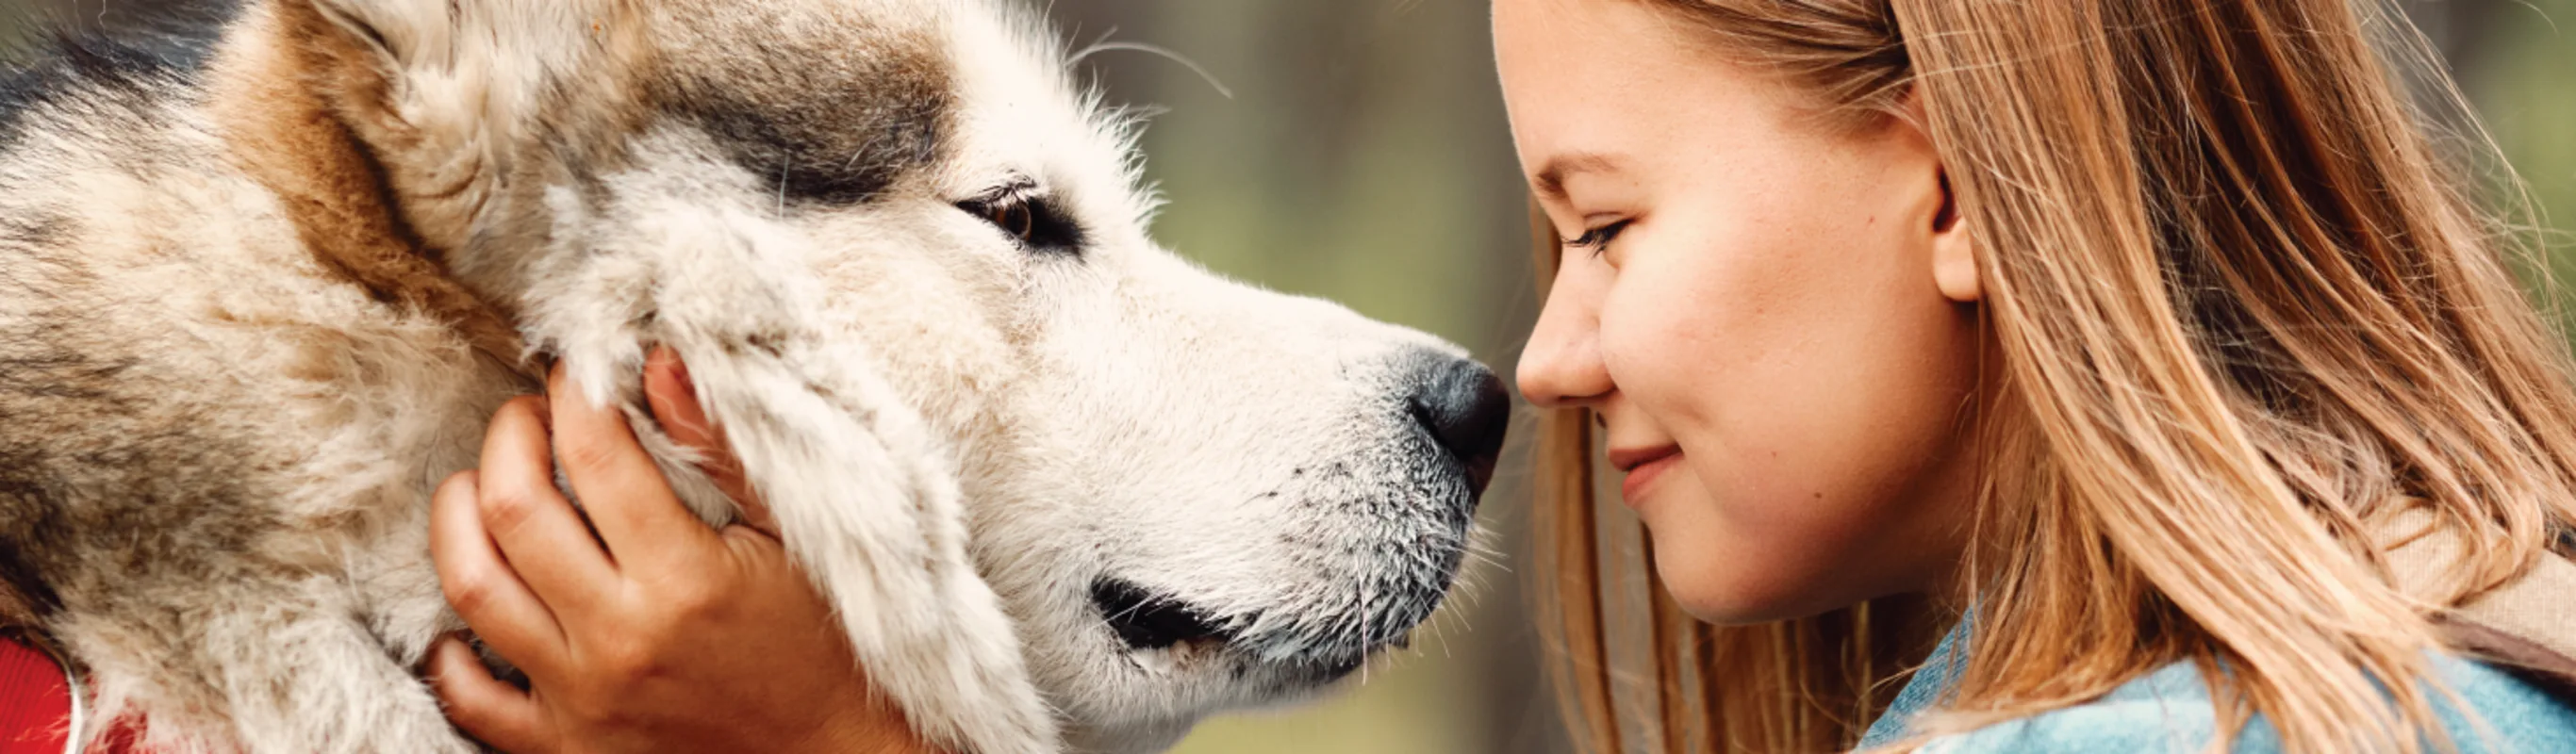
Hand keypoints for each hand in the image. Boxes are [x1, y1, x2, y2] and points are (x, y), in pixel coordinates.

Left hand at [427, 348, 938, 753]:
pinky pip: (471, 700)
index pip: (595, 454)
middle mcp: (622, 638)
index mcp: (686, 579)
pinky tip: (473, 611)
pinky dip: (451, 652)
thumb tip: (659, 360)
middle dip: (508, 437)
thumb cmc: (823, 641)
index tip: (580, 374)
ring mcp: (584, 696)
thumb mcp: (794, 536)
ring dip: (459, 516)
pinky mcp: (566, 745)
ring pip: (471, 586)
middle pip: (511, 508)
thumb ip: (724, 451)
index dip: (576, 393)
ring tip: (484, 488)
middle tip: (530, 420)